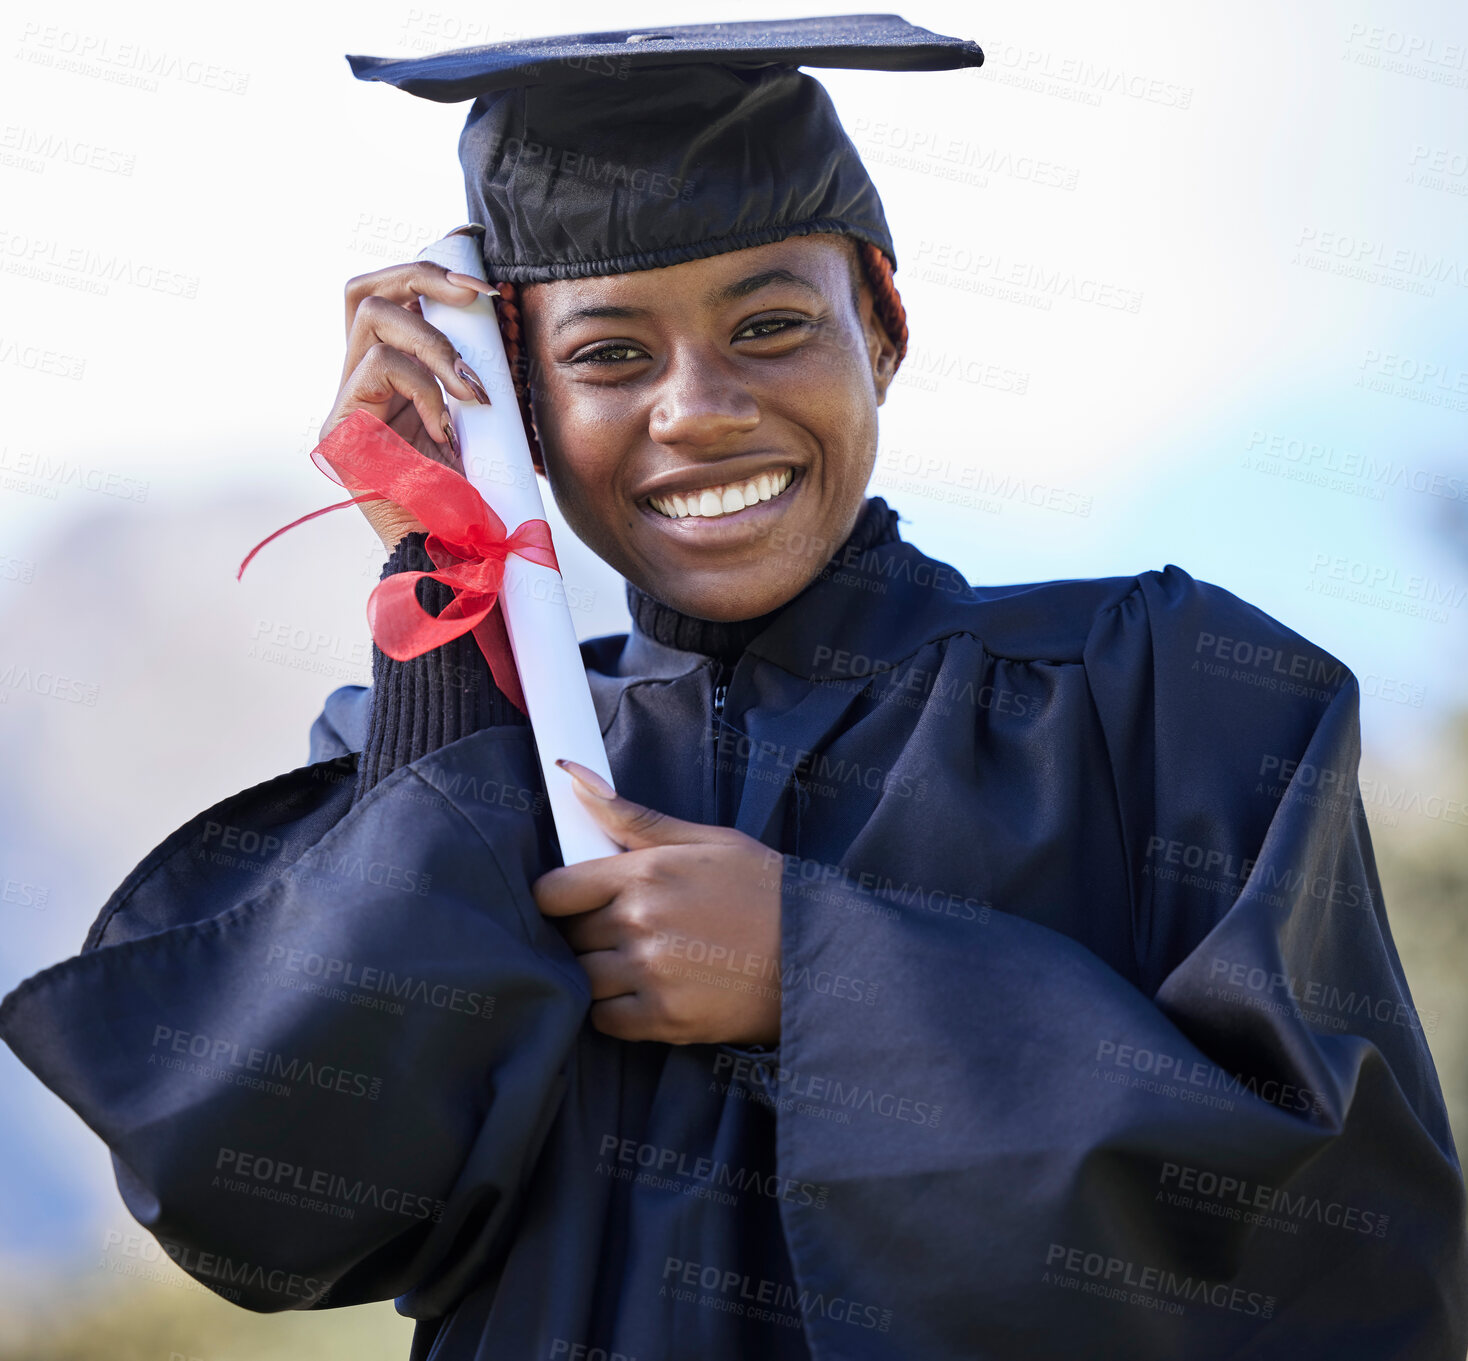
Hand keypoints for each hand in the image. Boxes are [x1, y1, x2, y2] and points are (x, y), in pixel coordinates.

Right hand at [327, 258, 498, 551]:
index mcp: (388, 383)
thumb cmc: (474, 500)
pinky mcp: (341, 430)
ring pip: (373, 316)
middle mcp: (357, 389)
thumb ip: (471, 374)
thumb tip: (498, 314)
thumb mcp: (481, 423)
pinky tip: (446, 428)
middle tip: (479, 295)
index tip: (488, 286)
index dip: (430, 276)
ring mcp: (345, 408)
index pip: (387, 299)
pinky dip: (425, 386)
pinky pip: (380, 365)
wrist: (456, 562)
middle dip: (423, 276)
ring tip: (474, 391)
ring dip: (437, 344)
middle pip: (364, 290)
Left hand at [531, 760, 782, 1046]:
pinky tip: (645, 993)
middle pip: (568, 936)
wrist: (818, 954)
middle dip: (586, 933)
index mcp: (645, 873)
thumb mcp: (706, 840)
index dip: (559, 898)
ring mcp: (650, 974)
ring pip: (582, 978)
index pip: (553, 892)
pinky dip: (615, 1010)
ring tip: (637, 963)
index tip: (576, 902)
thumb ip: (633, 817)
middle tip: (623, 931)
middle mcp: (640, 923)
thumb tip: (571, 775)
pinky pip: (604, 1020)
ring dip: (598, 973)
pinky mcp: (663, 1019)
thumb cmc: (764, 890)